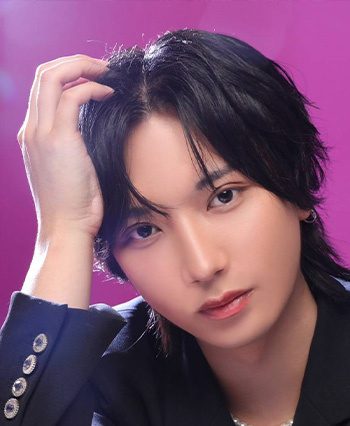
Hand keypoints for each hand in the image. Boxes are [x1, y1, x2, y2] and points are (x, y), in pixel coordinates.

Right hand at [17, 54, 113, 241]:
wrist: (67, 230)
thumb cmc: (75, 208)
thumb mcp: (69, 171)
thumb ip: (72, 147)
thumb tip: (92, 134)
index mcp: (31, 136)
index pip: (41, 89)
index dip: (67, 75)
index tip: (93, 78)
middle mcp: (30, 130)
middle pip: (42, 74)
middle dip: (74, 62)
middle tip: (103, 67)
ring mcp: (40, 134)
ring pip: (52, 76)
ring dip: (83, 67)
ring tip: (107, 73)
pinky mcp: (58, 140)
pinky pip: (72, 96)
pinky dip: (93, 88)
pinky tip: (110, 94)